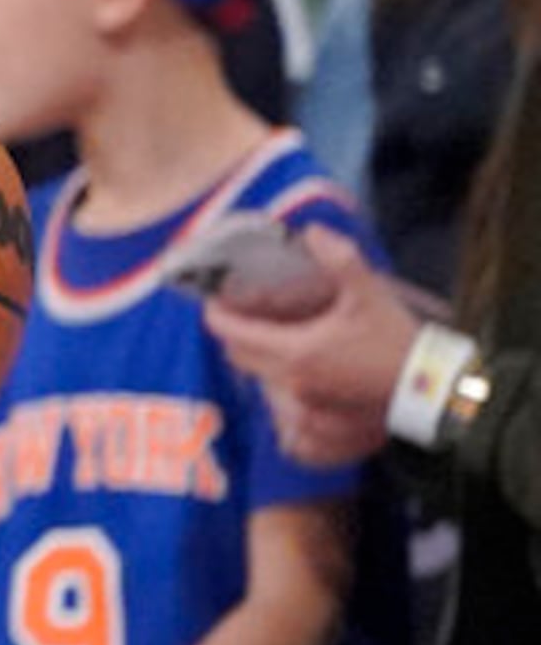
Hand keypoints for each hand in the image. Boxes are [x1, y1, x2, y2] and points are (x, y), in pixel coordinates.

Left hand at [209, 227, 425, 468]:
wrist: (430, 391)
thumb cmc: (398, 343)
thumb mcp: (369, 293)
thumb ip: (339, 258)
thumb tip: (312, 231)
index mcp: (294, 352)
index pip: (230, 332)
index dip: (215, 311)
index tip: (214, 295)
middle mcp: (291, 380)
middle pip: (236, 354)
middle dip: (231, 330)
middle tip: (240, 307)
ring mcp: (305, 402)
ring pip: (256, 374)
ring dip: (252, 351)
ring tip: (267, 326)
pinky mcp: (320, 413)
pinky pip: (277, 394)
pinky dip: (272, 373)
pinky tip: (291, 354)